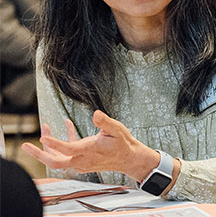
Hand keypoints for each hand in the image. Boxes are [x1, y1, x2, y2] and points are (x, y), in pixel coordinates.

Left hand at [21, 110, 158, 179]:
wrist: (129, 158)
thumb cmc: (123, 144)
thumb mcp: (117, 129)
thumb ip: (105, 121)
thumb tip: (95, 114)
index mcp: (89, 150)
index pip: (67, 149)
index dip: (54, 143)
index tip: (43, 136)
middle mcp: (82, 159)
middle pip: (54, 161)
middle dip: (39, 154)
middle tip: (26, 146)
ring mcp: (81, 162)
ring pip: (59, 158)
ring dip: (49, 145)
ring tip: (45, 127)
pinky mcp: (83, 160)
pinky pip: (68, 154)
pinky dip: (63, 141)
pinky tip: (68, 125)